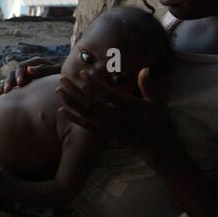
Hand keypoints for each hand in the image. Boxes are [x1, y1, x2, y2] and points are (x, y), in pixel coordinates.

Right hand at [0, 56, 61, 96]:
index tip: (20, 83)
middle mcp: (28, 68)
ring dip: (4, 86)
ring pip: (10, 80)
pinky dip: (4, 91)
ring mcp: (25, 76)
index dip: (20, 74)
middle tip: (7, 91)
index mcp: (36, 62)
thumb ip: (44, 70)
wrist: (70, 81)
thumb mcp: (57, 71)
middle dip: (9, 82)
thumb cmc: (65, 74)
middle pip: (13, 73)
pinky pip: (11, 87)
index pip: (22, 66)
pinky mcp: (23, 85)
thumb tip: (29, 70)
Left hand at [55, 67, 178, 160]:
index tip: (83, 73)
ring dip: (71, 102)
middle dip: (75, 90)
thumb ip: (149, 86)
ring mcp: (109, 127)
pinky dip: (73, 118)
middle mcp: (117, 118)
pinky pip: (86, 126)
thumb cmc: (159, 121)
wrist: (157, 148)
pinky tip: (61, 109)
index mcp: (129, 108)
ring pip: (86, 114)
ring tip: (58, 90)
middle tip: (62, 78)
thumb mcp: (158, 102)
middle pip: (91, 103)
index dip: (95, 84)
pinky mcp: (105, 134)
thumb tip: (144, 69)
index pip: (108, 94)